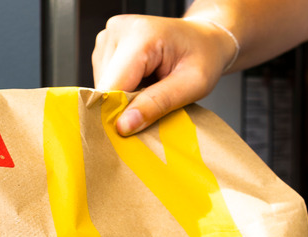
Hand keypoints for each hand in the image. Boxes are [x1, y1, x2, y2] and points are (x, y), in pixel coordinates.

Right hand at [92, 14, 236, 135]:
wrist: (204, 38)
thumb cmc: (204, 57)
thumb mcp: (193, 85)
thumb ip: (158, 103)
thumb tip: (123, 125)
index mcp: (140, 35)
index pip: (111, 85)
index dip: (117, 114)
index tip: (130, 134)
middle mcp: (119, 30)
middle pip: (105, 86)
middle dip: (124, 106)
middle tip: (154, 107)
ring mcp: (109, 35)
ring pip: (103, 85)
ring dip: (124, 98)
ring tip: (152, 89)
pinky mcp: (106, 45)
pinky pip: (106, 79)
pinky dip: (123, 89)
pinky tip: (143, 82)